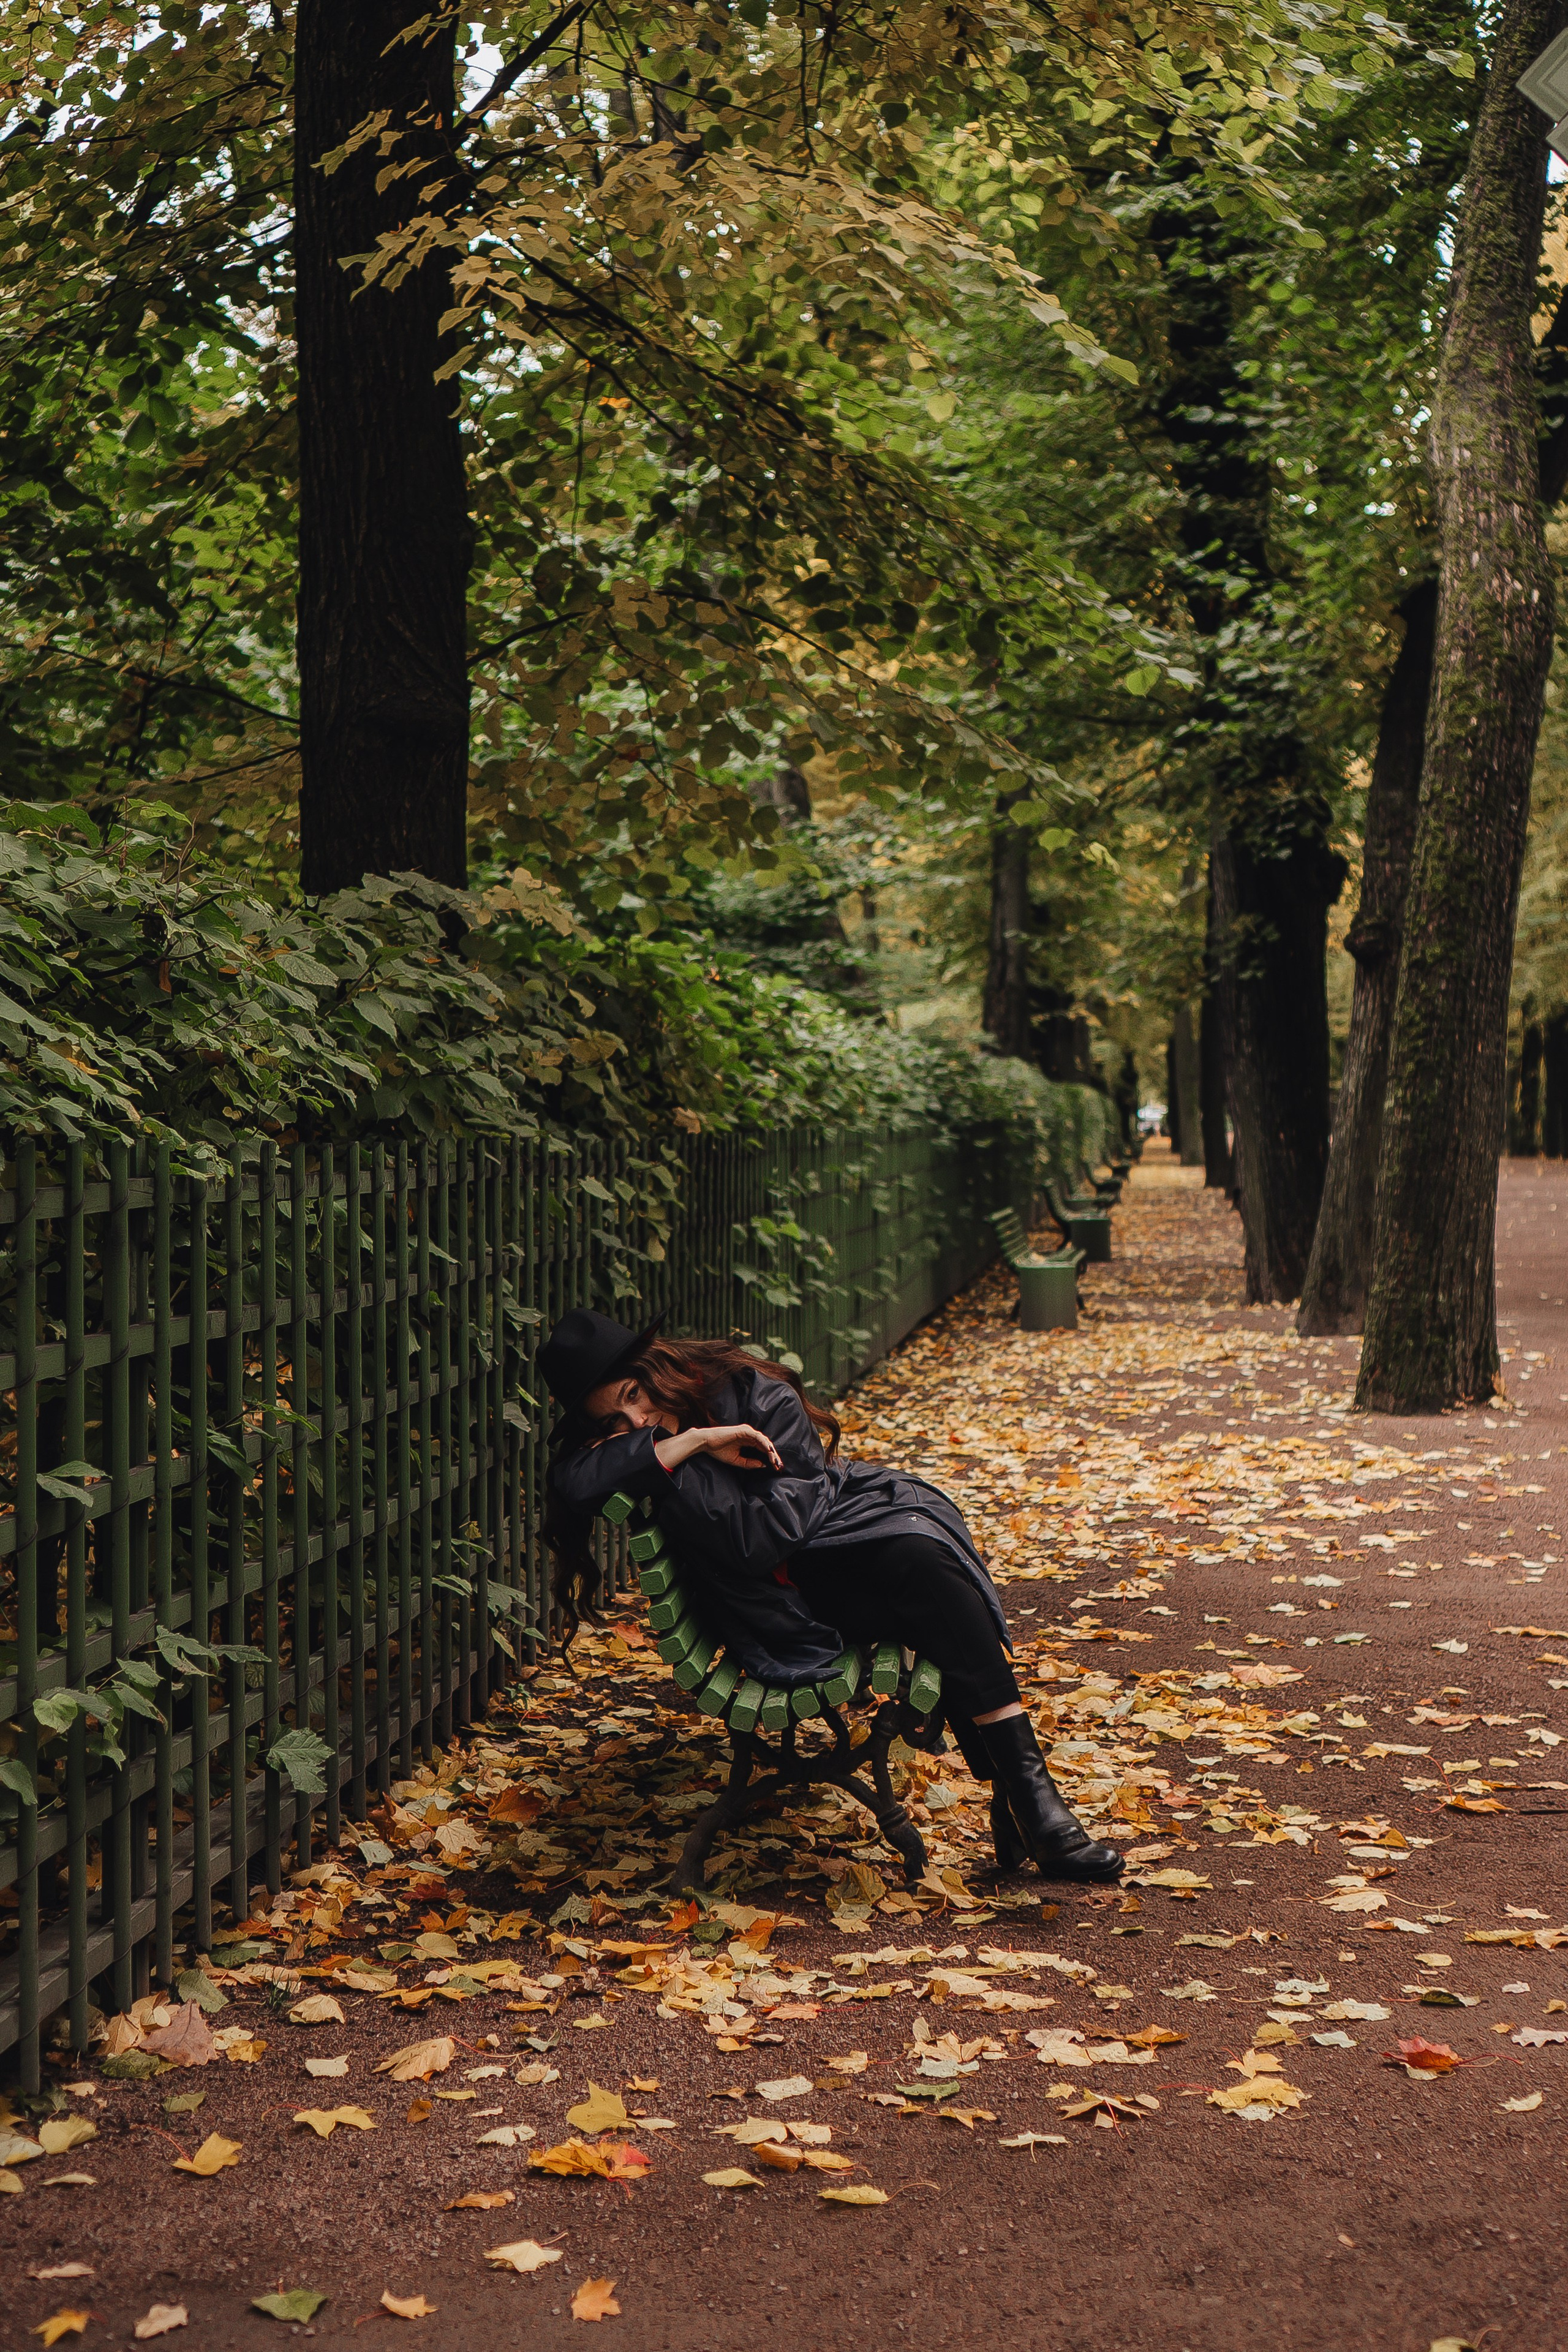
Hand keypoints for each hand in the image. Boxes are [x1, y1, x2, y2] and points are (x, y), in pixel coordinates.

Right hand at [654, 1421, 782, 1472]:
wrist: (706, 1443)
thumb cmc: (719, 1450)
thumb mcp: (737, 1460)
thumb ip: (749, 1463)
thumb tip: (763, 1465)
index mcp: (748, 1441)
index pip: (763, 1450)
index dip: (770, 1459)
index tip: (776, 1468)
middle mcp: (750, 1435)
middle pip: (766, 1445)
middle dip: (773, 1456)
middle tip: (779, 1466)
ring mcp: (748, 1432)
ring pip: (764, 1441)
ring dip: (771, 1451)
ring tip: (775, 1461)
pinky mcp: (744, 1430)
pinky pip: (757, 1437)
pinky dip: (764, 1443)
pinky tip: (768, 1451)